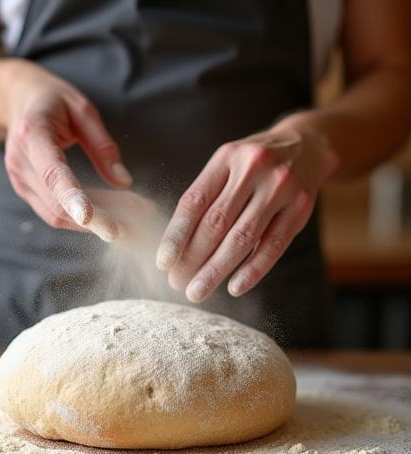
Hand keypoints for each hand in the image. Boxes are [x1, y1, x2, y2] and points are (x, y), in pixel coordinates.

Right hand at [4, 61, 131, 241]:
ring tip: (127, 220)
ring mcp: (19, 179)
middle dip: (97, 218)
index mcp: (33, 133)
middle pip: (57, 203)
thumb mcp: (84, 111)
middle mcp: (20, 161)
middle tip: (133, 223)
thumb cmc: (54, 102)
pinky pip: (53, 213)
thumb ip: (104, 147)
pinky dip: (81, 218)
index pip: (52, 172)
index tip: (89, 217)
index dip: (71, 196)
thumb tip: (124, 181)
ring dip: (93, 223)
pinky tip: (106, 214)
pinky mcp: (25, 191)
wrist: (18, 100)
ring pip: (57, 214)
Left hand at [156, 122, 337, 301]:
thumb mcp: (227, 166)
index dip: (176, 235)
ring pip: (242, 238)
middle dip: (193, 258)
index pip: (194, 202)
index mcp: (226, 158)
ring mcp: (280, 187)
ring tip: (197, 291)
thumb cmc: (253, 166)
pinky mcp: (301, 208)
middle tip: (177, 282)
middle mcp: (253, 168)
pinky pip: (274, 246)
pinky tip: (234, 288)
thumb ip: (206, 198)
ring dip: (216, 270)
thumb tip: (178, 247)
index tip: (163, 263)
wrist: (307, 145)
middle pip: (216, 223)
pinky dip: (252, 270)